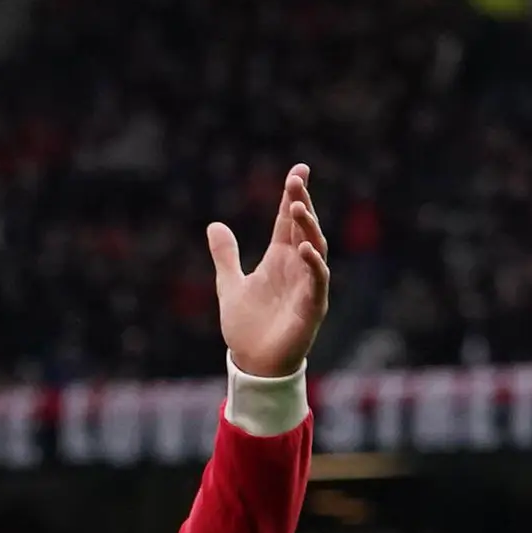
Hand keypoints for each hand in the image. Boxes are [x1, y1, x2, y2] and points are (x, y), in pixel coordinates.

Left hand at [210, 161, 330, 377]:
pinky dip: (313, 264)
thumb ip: (226, 255)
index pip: (287, 221)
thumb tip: (214, 225)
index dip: (292, 196)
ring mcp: (307, 284)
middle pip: (303, 228)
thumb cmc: (247, 325)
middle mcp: (296, 266)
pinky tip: (304, 249)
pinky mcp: (312, 305)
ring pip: (315, 248)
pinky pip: (317, 280)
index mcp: (279, 258)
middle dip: (301, 203)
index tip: (298, 170)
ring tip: (297, 207)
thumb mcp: (230, 284)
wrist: (253, 362)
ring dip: (308, 228)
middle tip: (297, 180)